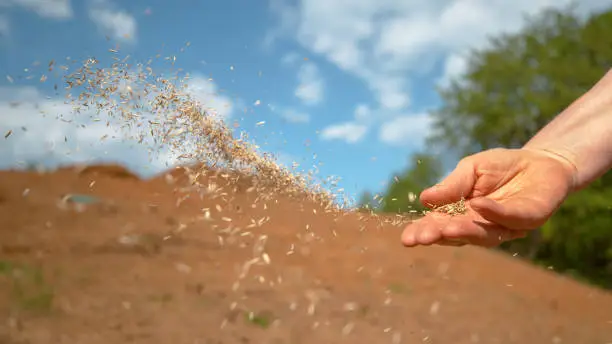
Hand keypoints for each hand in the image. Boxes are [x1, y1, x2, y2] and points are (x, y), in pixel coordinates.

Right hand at [401, 148, 576, 246]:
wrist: (541, 162)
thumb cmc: (502, 166)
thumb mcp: (470, 169)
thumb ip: (452, 186)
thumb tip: (424, 199)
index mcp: (461, 215)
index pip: (438, 226)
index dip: (423, 232)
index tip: (407, 238)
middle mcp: (481, 226)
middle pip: (457, 235)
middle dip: (439, 236)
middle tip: (421, 238)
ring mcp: (505, 226)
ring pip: (483, 235)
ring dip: (463, 232)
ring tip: (445, 229)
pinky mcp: (528, 219)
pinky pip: (510, 218)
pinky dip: (493, 213)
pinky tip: (477, 205)